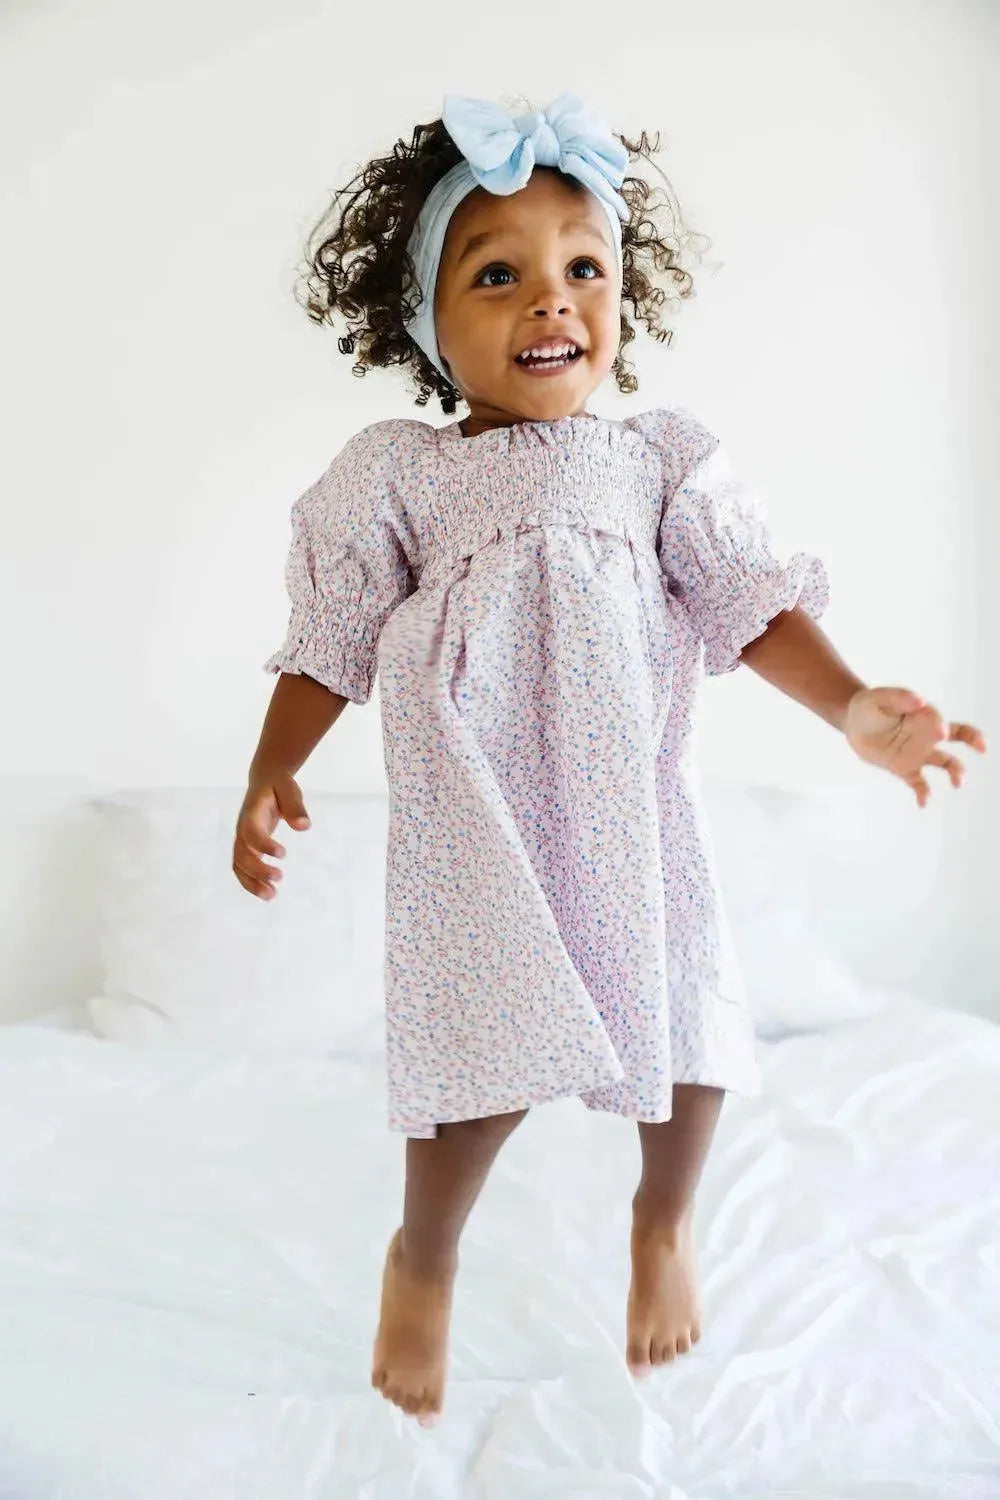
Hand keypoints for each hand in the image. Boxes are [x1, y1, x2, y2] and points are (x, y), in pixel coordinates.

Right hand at [232, 771, 310, 898]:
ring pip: (239, 865)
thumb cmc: (278, 785)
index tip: (283, 854)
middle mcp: (242, 828)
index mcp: (251, 812)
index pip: (251, 832)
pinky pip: (243, 868)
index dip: (263, 845)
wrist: (264, 780)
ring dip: (252, 882)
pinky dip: (252, 883)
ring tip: (271, 895)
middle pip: (242, 853)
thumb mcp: (289, 788)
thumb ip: (295, 806)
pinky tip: (269, 892)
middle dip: (257, 869)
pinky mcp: (247, 847)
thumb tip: (304, 826)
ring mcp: (242, 839)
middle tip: (280, 877)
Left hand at [844, 687, 986, 807]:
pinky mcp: (906, 768)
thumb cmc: (868, 707)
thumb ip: (898, 698)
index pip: (938, 720)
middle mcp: (927, 733)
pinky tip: (923, 803)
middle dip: (973, 739)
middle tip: (982, 746)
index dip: (941, 726)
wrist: (853, 725)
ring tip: (958, 783)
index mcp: (923, 714)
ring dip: (955, 772)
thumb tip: (920, 701)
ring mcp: (918, 752)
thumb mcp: (878, 698)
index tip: (941, 731)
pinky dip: (924, 794)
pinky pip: (919, 783)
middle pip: (958, 735)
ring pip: (946, 762)